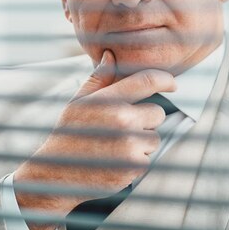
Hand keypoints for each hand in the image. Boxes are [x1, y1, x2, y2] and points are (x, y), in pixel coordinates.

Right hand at [14, 50, 175, 220]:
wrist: (56, 174)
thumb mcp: (78, 102)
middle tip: (123, 128)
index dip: (165, 79)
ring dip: (142, 142)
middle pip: (157, 112)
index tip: (172, 83)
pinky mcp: (134, 167)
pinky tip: (116, 161)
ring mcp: (129, 145)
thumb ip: (99, 78)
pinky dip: (137, 161)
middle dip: (145, 119)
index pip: (148, 80)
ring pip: (155, 137)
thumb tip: (110, 54)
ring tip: (116, 146)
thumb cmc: (69, 134)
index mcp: (110, 100)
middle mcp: (122, 120)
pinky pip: (149, 159)